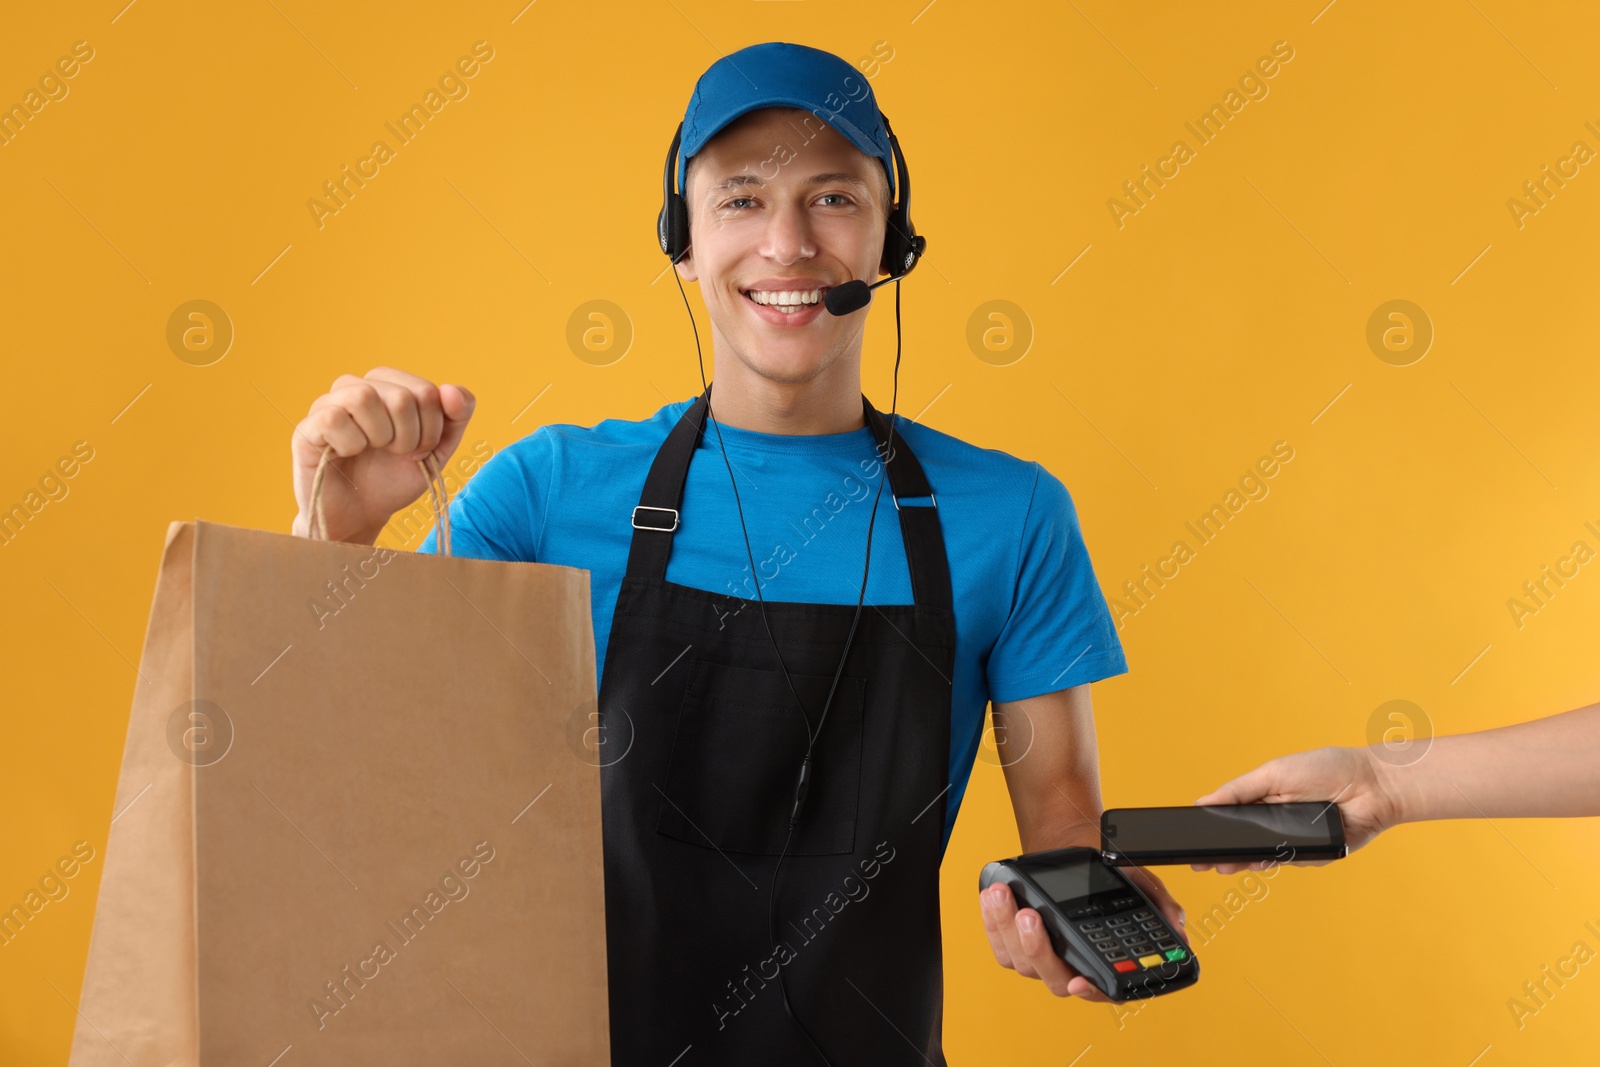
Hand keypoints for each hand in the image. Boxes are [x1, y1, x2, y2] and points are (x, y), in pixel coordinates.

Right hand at [290, 368, 474, 542]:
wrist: (360, 516)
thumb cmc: (394, 478)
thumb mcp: (437, 449)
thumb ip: (456, 416)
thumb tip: (451, 390)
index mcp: (387, 385)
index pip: (425, 390)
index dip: (432, 428)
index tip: (420, 449)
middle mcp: (356, 386)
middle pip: (400, 395)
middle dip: (410, 436)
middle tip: (398, 455)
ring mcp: (327, 404)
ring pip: (364, 397)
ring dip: (381, 437)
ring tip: (372, 452)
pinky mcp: (306, 428)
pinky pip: (334, 419)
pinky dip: (351, 444)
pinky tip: (348, 455)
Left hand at [979, 866, 1186, 1001]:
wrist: (1073, 846)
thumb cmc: (1107, 872)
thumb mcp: (1139, 882)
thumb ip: (1160, 905)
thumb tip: (1178, 930)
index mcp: (1105, 961)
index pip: (1101, 989)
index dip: (1090, 992)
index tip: (1078, 982)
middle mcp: (1073, 967)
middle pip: (1054, 977)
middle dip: (1037, 948)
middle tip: (1030, 915)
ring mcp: (1041, 959)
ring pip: (1023, 961)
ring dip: (1007, 928)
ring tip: (1004, 895)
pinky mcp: (1014, 946)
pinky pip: (1001, 947)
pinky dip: (993, 923)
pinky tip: (992, 898)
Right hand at [1190, 745, 1400, 873]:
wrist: (1373, 784)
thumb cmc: (1326, 769)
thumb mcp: (1274, 773)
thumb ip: (1238, 790)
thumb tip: (1203, 803)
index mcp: (1263, 799)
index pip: (1230, 818)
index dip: (1211, 831)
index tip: (1192, 841)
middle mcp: (1277, 821)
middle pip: (1244, 843)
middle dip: (1224, 854)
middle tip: (1204, 863)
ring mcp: (1295, 840)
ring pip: (1266, 857)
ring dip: (1247, 862)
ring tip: (1228, 865)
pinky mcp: (1316, 854)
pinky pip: (1295, 861)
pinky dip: (1286, 859)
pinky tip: (1273, 858)